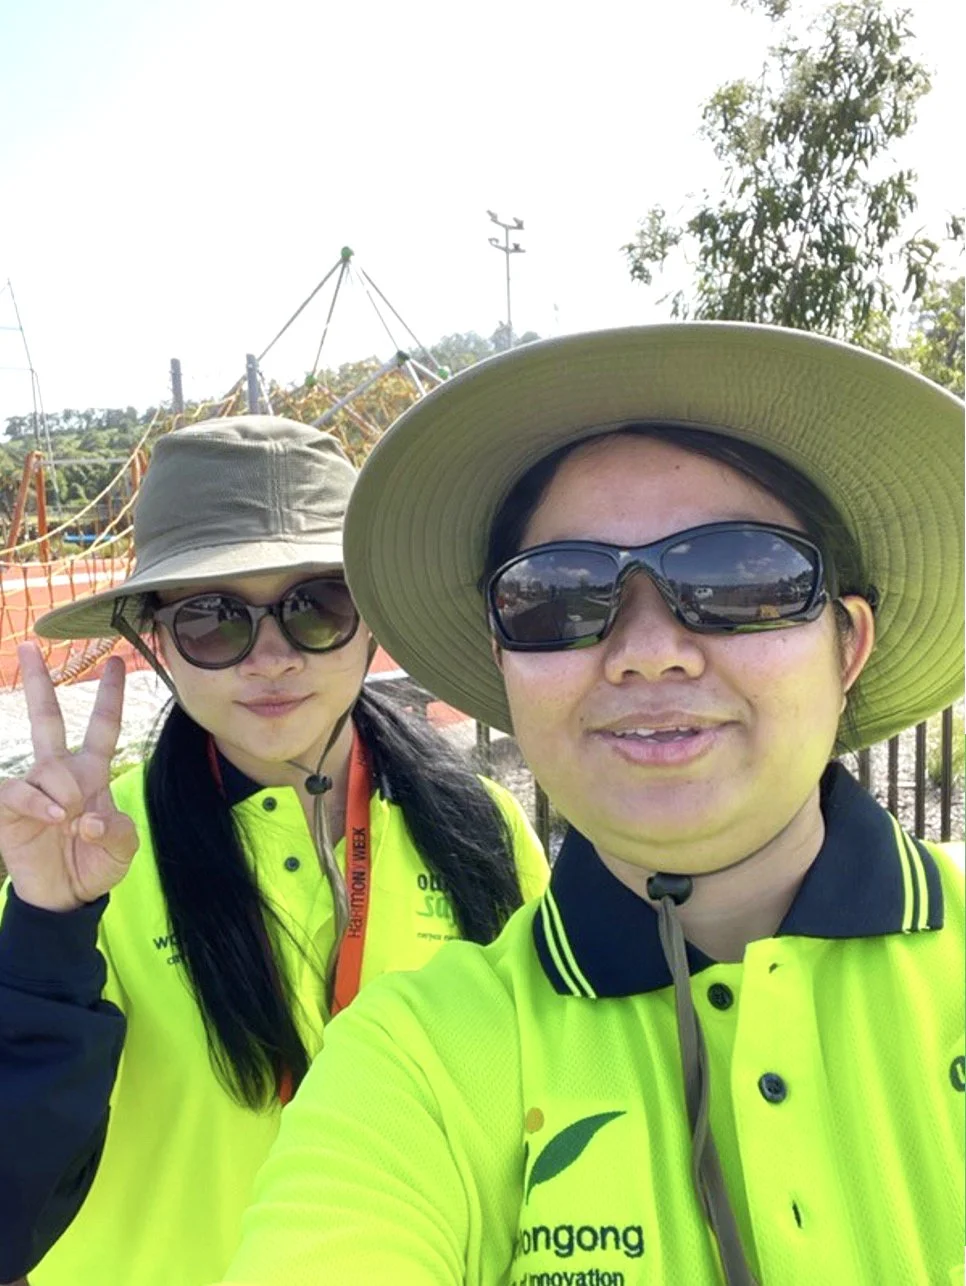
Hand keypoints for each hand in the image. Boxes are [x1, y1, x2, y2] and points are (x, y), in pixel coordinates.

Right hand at [0, 643, 137, 912]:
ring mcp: (33, 787)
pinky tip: (54, 818)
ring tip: (69, 820)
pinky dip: (39, 803)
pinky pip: (19, 791)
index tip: (117, 662)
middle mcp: (60, 771)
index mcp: (92, 772)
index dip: (109, 695)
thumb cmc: (95, 863)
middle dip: (38, 682)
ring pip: (48, 766)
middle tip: (30, 648)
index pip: (103, 726)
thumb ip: (119, 831)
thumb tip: (90, 817)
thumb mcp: (124, 848)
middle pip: (47, 718)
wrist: (65, 896)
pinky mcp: (9, 807)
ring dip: (64, 792)